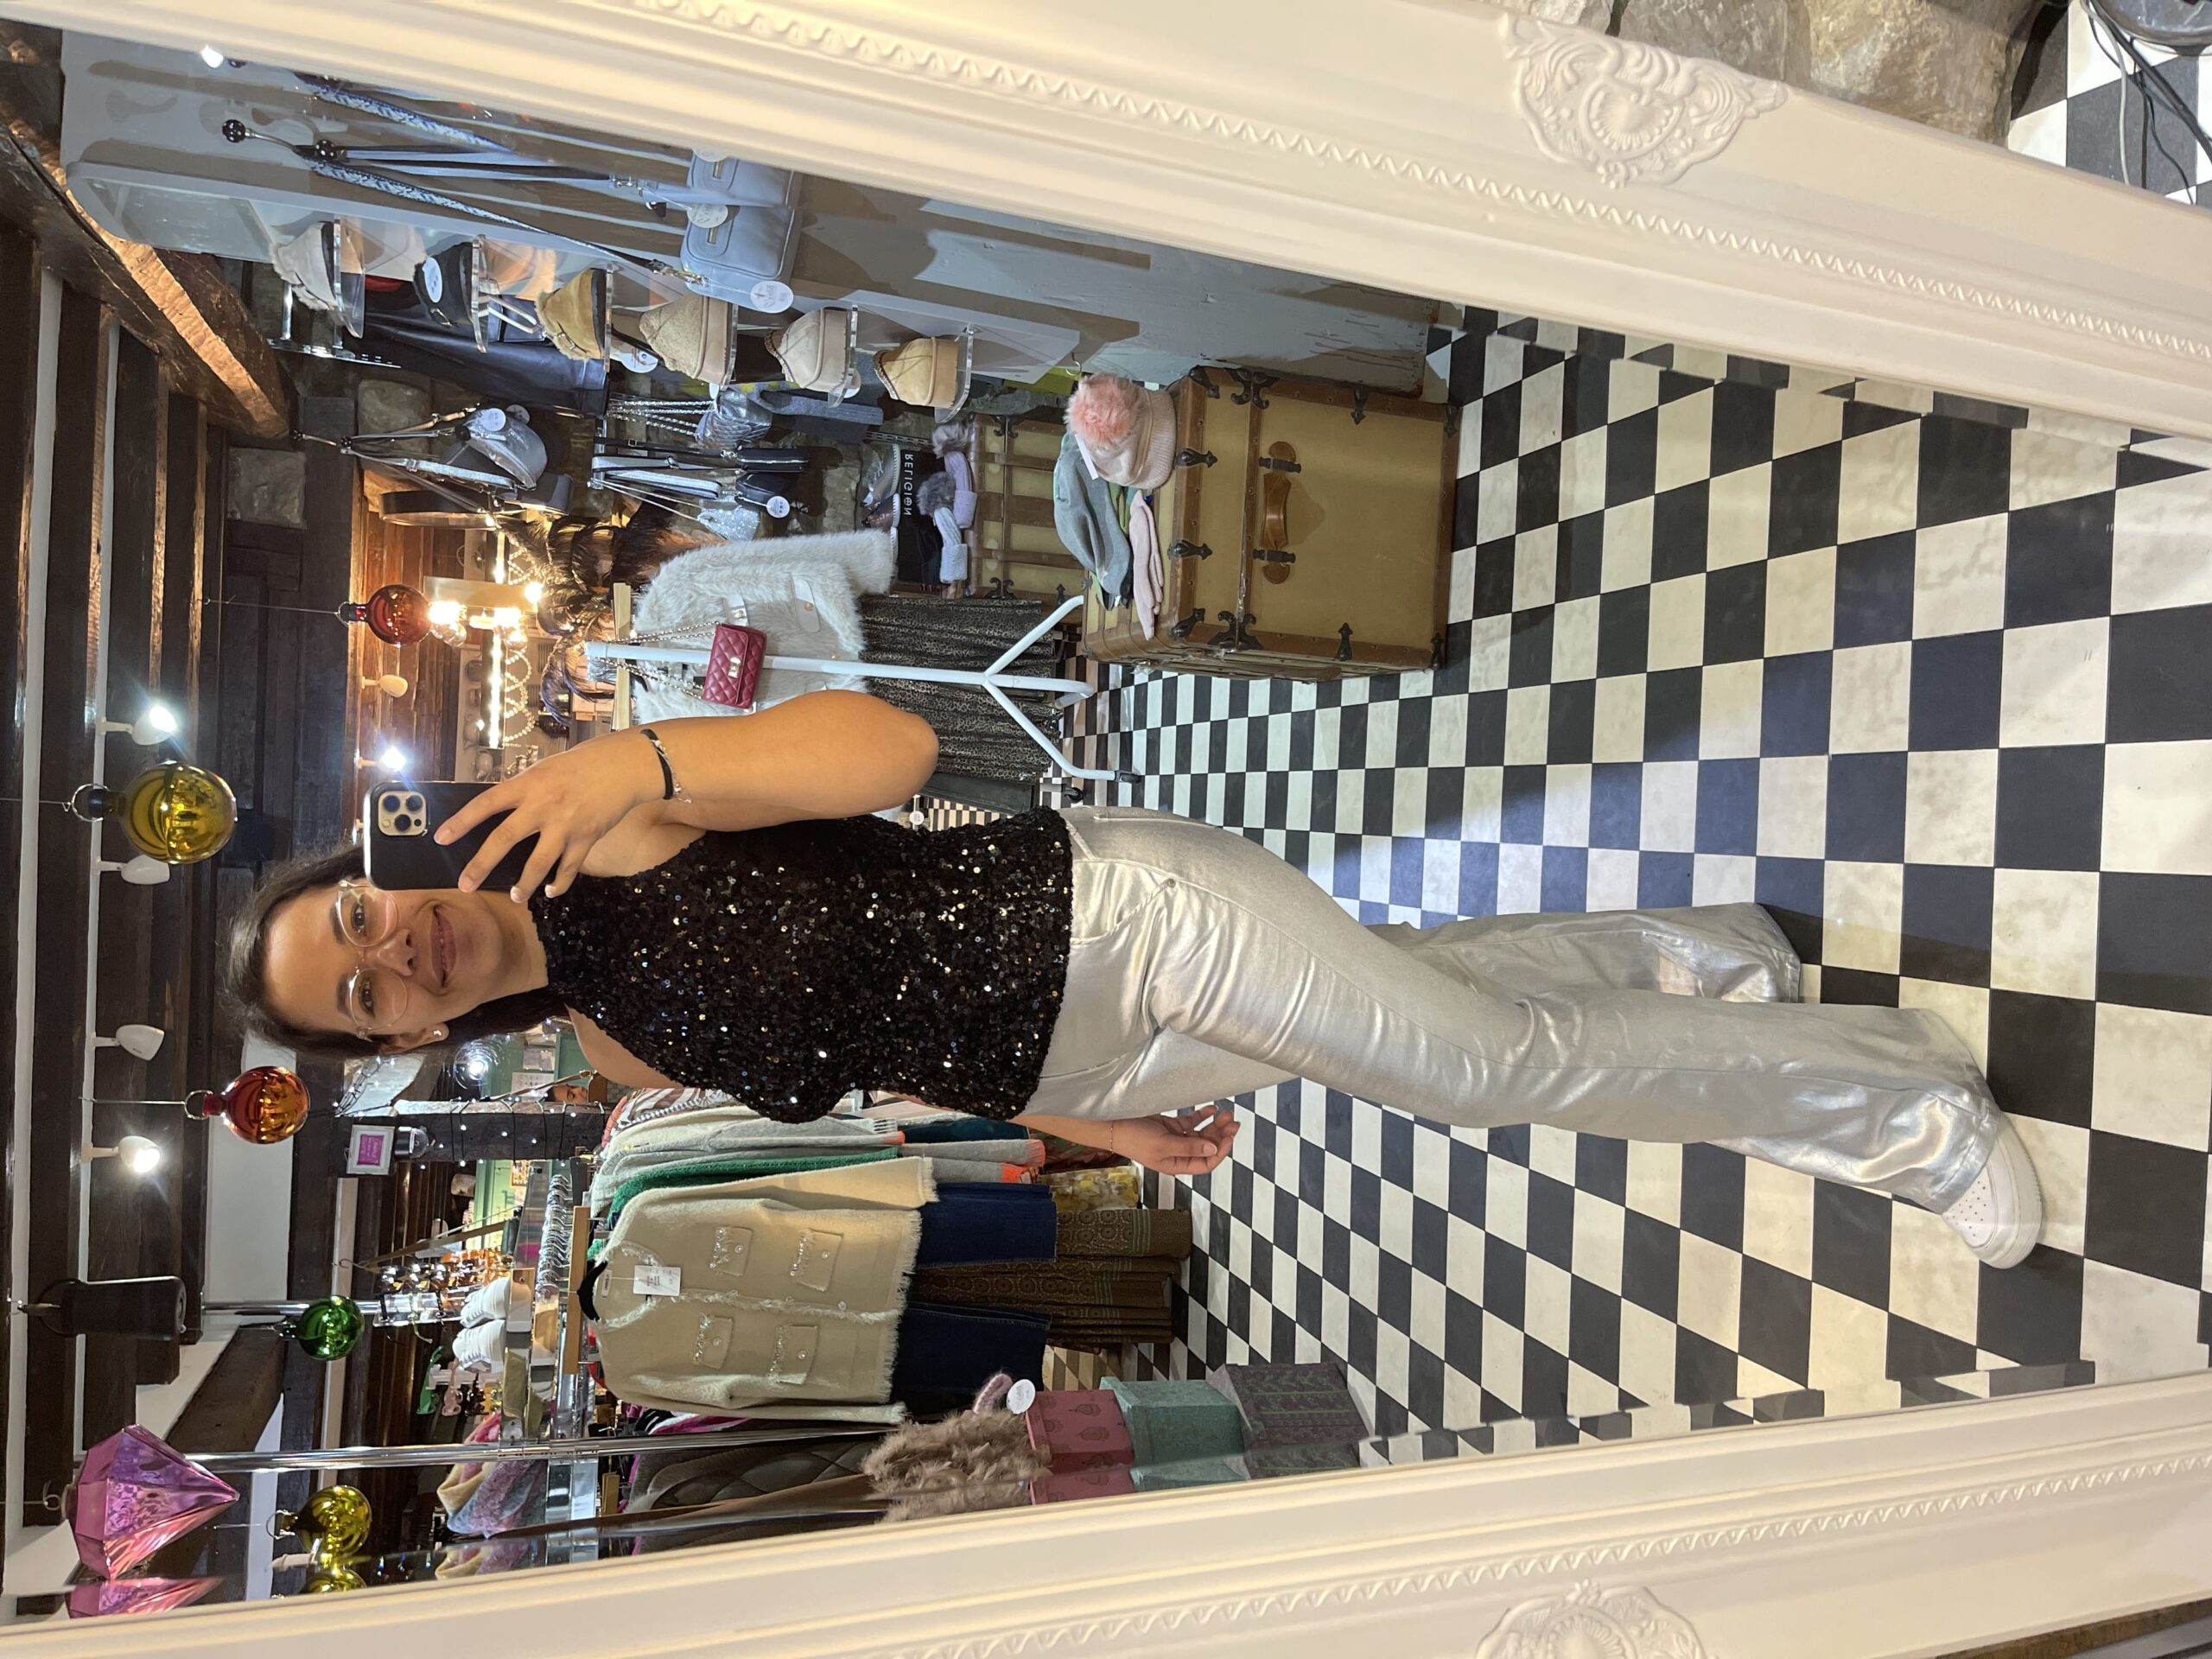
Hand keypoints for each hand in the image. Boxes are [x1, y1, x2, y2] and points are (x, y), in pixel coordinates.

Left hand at [435, 731, 660, 904]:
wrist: (623, 767)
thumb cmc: (581, 764)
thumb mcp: (544, 769)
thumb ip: (524, 791)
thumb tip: (500, 811)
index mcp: (527, 784)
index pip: (486, 804)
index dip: (461, 821)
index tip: (441, 838)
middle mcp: (542, 806)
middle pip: (504, 839)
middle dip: (482, 865)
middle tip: (465, 884)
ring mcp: (565, 824)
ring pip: (538, 862)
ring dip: (524, 884)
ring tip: (516, 897)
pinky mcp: (586, 837)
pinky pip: (569, 867)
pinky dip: (559, 883)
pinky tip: (550, 891)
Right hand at [1106, 1107, 1240, 1177]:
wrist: (1113, 1124)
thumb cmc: (1132, 1138)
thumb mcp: (1163, 1144)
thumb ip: (1189, 1146)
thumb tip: (1213, 1149)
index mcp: (1176, 1164)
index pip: (1206, 1162)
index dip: (1220, 1151)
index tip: (1229, 1137)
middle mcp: (1178, 1152)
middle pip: (1207, 1147)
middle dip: (1221, 1135)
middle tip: (1232, 1122)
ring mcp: (1175, 1138)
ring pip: (1202, 1133)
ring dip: (1214, 1125)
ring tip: (1225, 1114)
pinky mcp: (1170, 1125)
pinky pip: (1191, 1122)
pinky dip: (1202, 1116)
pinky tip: (1211, 1109)